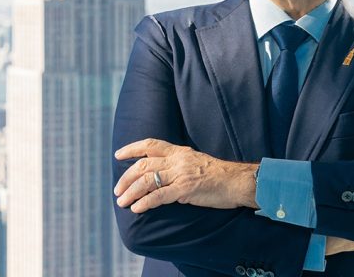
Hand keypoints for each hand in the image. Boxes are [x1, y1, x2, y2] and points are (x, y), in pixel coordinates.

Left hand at [113, 138, 256, 213]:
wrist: (236, 181)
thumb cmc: (218, 175)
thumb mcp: (194, 162)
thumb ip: (177, 164)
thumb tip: (161, 173)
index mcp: (179, 151)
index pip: (150, 145)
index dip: (132, 149)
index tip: (118, 155)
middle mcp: (177, 160)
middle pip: (143, 165)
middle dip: (126, 178)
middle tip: (117, 190)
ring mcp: (180, 174)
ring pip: (147, 180)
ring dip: (131, 192)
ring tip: (122, 202)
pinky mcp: (185, 190)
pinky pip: (159, 196)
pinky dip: (145, 202)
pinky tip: (137, 209)